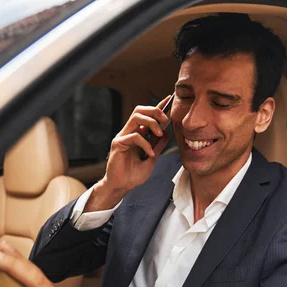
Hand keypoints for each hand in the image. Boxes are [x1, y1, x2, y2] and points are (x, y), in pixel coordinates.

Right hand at [85, 96, 171, 211]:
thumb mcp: (152, 159)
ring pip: (136, 117)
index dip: (157, 107)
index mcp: (136, 134)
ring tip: (159, 133)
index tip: (169, 100)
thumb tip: (167, 135)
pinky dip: (146, 144)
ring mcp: (122, 137)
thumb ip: (157, 146)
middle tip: (165, 120)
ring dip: (151, 122)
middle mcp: (128, 132)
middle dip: (155, 111)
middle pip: (140, 110)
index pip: (146, 115)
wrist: (122, 187)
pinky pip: (134, 136)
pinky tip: (150, 154)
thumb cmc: (133, 175)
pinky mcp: (118, 144)